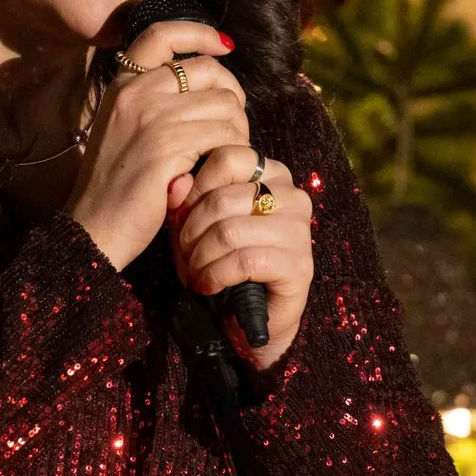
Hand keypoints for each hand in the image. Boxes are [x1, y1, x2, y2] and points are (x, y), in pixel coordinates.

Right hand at [66, 22, 248, 269]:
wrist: (94, 227)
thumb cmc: (116, 185)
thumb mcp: (124, 128)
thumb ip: (154, 101)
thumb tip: (206, 82)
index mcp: (124, 85)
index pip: (162, 33)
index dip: (199, 33)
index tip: (222, 46)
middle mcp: (137, 93)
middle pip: (208, 70)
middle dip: (232, 95)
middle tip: (231, 125)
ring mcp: (152, 118)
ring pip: (225, 104)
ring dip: (237, 130)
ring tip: (226, 152)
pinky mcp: (168, 147)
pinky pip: (224, 135)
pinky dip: (233, 152)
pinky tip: (220, 168)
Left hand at [173, 144, 312, 368]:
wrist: (252, 318)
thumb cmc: (224, 262)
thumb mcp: (197, 225)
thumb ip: (186, 199)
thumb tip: (176, 183)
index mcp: (272, 175)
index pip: (228, 157)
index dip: (195, 187)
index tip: (182, 216)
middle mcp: (292, 196)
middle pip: (223, 198)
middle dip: (191, 231)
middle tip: (183, 254)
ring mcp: (299, 230)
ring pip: (229, 231)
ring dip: (200, 257)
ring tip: (193, 272)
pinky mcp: (299, 265)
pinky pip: (243, 261)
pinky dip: (215, 275)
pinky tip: (207, 284)